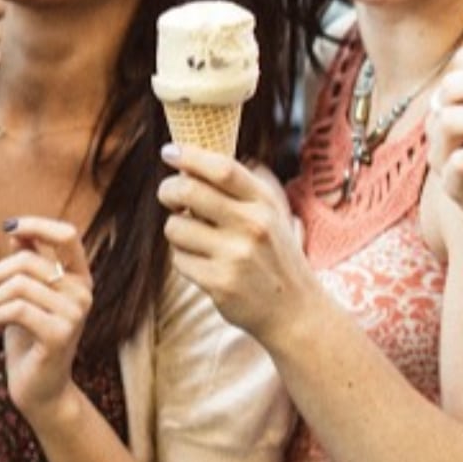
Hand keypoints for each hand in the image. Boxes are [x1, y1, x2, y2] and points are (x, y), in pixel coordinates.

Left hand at [0, 217, 89, 419]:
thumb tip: (16, 230)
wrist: (39, 389)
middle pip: (26, 261)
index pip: (67, 235)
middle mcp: (83, 293)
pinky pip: (16, 309)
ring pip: (17, 285)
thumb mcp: (26, 297)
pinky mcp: (60, 335)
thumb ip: (28, 264)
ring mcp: (75, 314)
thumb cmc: (29, 339)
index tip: (9, 227)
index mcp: (78, 278)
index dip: (37, 224)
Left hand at [158, 143, 315, 336]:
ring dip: (176, 230)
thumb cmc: (275, 254)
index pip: (223, 169)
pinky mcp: (219, 283)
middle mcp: (252, 226)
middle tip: (168, 195)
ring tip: (194, 238)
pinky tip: (203, 264)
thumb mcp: (272, 213)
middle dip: (168, 190)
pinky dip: (183, 259)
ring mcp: (236, 256)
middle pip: (189, 191)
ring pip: (175, 227)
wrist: (294, 309)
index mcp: (264, 203)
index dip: (190, 156)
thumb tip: (195, 159)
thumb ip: (241, 187)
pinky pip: (179, 259)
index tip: (169, 152)